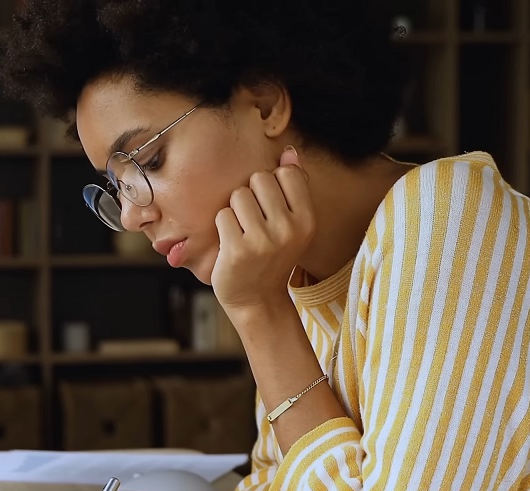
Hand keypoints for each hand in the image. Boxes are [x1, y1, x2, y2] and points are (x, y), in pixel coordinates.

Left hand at [211, 146, 314, 315]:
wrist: (257, 300)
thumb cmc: (272, 257)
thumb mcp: (292, 224)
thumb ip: (292, 187)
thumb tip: (289, 152)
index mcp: (307, 219)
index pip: (285, 173)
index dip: (271, 186)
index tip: (270, 209)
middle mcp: (289, 229)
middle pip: (259, 179)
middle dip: (251, 196)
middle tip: (254, 224)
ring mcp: (263, 240)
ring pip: (238, 195)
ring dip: (234, 211)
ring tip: (242, 233)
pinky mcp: (238, 250)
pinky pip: (222, 215)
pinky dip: (222, 227)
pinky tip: (231, 244)